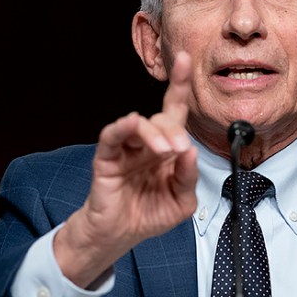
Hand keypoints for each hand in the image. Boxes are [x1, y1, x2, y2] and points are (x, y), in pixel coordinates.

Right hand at [54, 51, 198, 286]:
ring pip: (140, 125)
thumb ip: (188, 176)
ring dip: (154, 134)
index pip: (176, 112)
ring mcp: (127, 149)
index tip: (186, 60)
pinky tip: (131, 125)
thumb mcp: (181, 202)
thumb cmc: (149, 214)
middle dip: (174, 130)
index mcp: (167, 149)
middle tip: (177, 148)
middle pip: (162, 118)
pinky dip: (122, 127)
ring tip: (164, 151)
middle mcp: (147, 143)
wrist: (120, 236)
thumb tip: (189, 151)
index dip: (180, 85)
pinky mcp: (107, 158)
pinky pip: (113, 136)